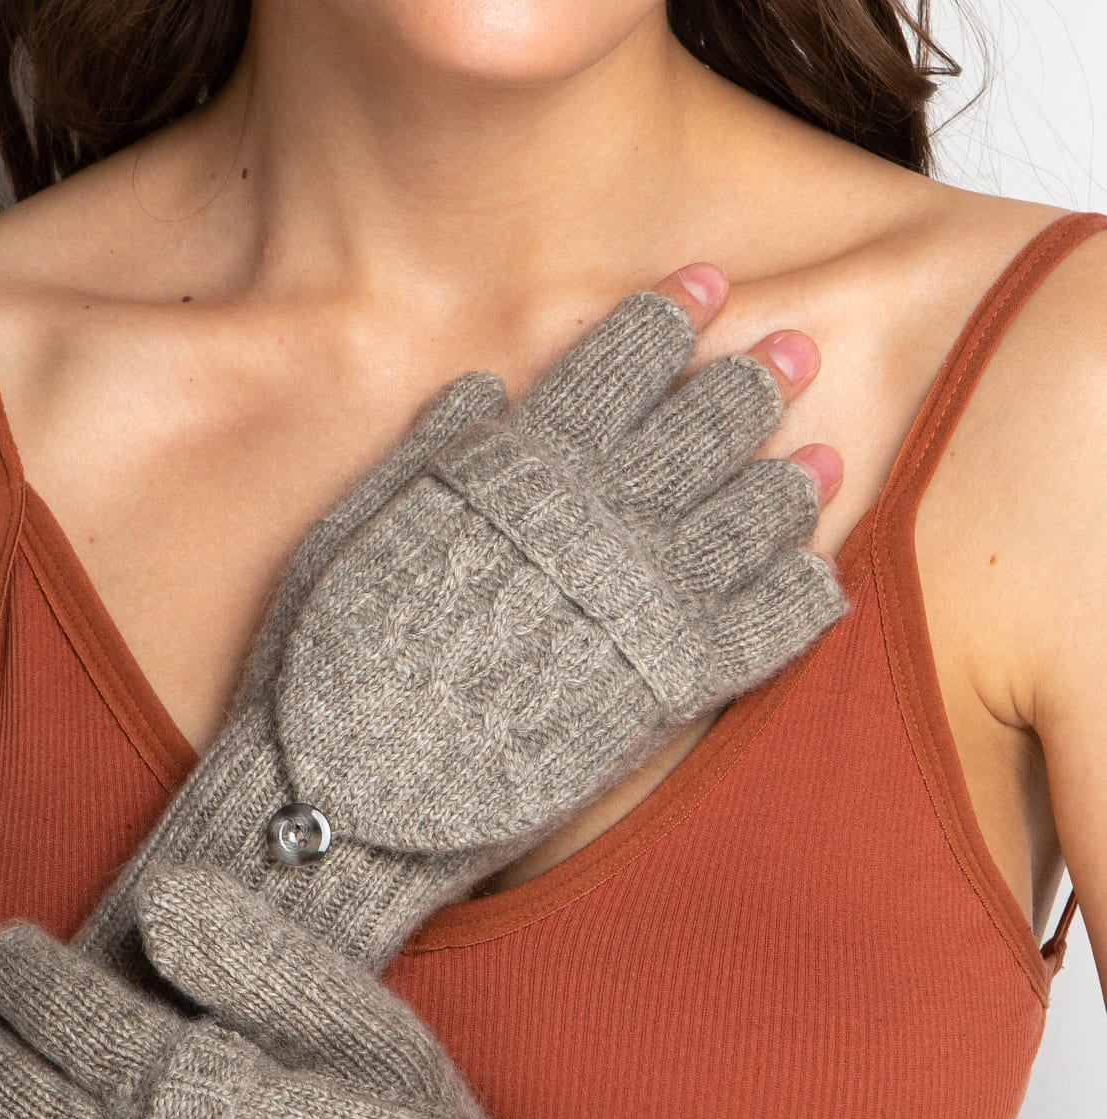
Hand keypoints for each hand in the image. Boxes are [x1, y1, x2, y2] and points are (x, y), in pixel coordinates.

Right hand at [72, 262, 843, 977]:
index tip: (702, 286)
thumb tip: (493, 388)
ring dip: (791, 480)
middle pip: (704, 426)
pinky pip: (768, 627)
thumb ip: (431, 454)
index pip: (616, 364)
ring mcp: (647, 604)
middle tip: (791, 352)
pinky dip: (802, 592)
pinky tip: (815, 574)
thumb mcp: (353, 531)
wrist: (352, 799)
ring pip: (752, 516)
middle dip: (753, 380)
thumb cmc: (329, 666)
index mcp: (524, 470)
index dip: (666, 318)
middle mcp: (601, 522)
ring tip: (821, 458)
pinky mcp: (673, 689)